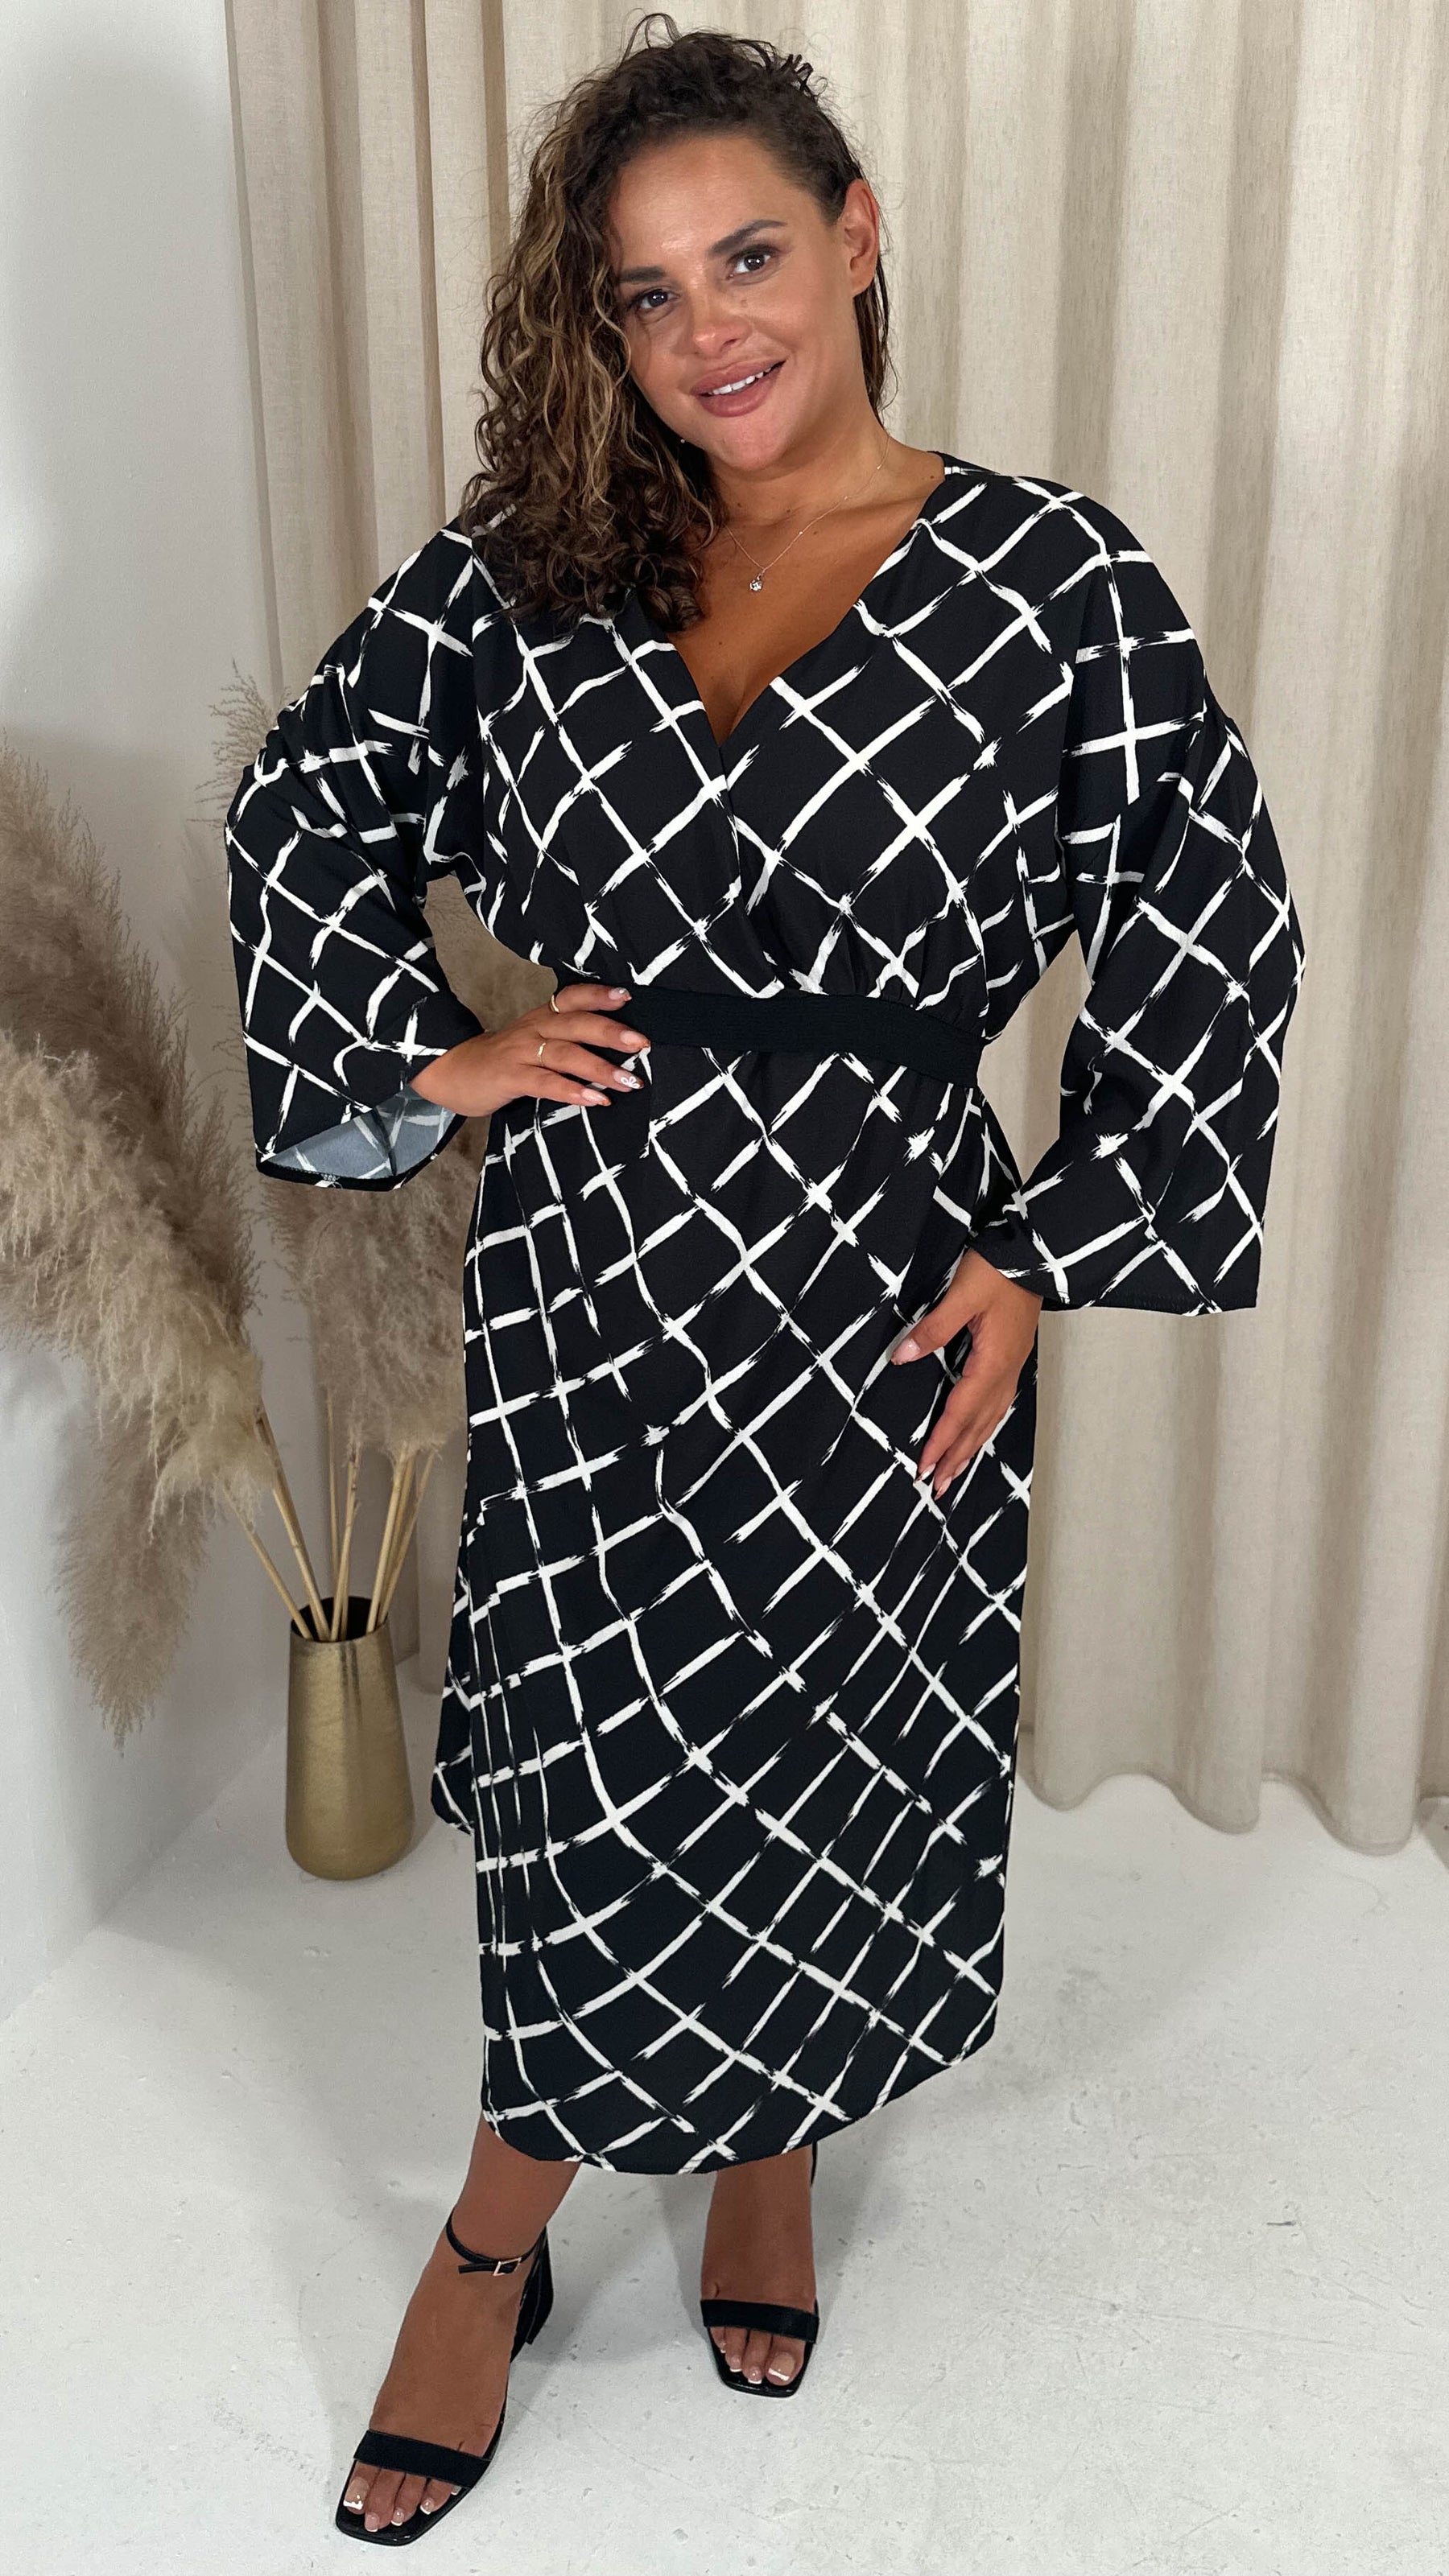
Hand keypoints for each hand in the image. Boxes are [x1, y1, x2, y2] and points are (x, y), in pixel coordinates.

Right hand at [408, 981, 649, 1117]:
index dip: (599, 995)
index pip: (572, 997)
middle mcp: (534, 1029)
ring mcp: (521, 1053)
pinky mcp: (510, 1077)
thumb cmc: (502, 1061)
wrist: (452, 1072)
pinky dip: (572, 1090)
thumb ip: (565, 1040)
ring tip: (630, 1082)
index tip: (628, 997)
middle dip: (612, 1032)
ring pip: (566, 1054)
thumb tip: (614, 1049)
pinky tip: (595, 1100)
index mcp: (542, 1018)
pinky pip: (546, 1083)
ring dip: (601, 1068)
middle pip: (577, 1024)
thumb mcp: (532, 1041)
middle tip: (642, 1043)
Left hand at [890, 1248, 1043, 1494]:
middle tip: (937, 1488)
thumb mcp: (961, 1295)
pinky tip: (978, 1432)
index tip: (923, 1468)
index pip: (961, 1412)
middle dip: (956, 1457)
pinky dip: (984, 1426)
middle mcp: (1006, 1372)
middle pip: (978, 1425)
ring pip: (990, 1418)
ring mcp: (1013, 1366)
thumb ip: (933, 1329)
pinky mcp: (1013, 1357)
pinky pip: (998, 1404)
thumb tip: (902, 1357)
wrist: (1035, 1254)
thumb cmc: (999, 1270)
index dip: (941, 1442)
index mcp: (992, 1362)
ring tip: (954, 1472)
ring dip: (971, 1447)